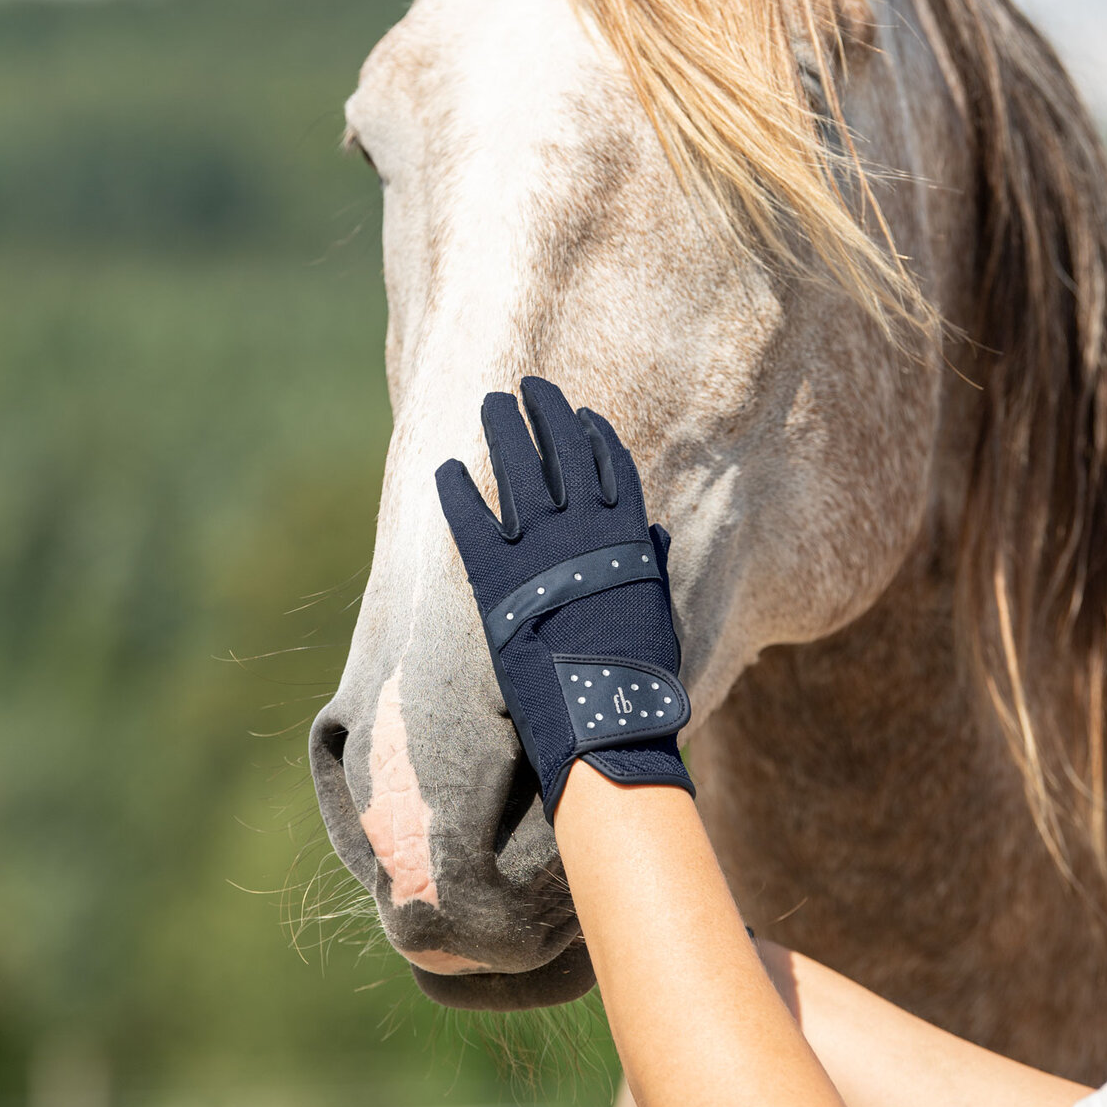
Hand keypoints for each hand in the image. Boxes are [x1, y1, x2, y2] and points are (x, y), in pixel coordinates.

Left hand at [435, 375, 692, 819]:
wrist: (603, 720)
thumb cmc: (638, 678)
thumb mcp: (659, 613)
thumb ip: (653, 567)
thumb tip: (657, 535)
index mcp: (627, 535)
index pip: (610, 466)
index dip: (593, 435)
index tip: (581, 412)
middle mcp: (584, 529)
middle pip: (562, 450)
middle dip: (545, 411)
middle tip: (529, 386)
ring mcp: (540, 548)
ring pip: (519, 466)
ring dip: (504, 428)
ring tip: (491, 403)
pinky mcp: (496, 575)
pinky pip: (471, 517)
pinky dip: (457, 489)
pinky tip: (447, 467)